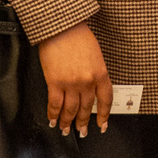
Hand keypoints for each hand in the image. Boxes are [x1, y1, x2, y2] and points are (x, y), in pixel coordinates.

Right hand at [37, 22, 111, 137]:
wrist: (61, 25)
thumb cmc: (77, 34)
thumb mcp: (95, 54)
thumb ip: (95, 72)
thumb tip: (90, 88)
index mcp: (100, 73)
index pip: (105, 100)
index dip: (104, 116)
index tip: (102, 125)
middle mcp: (88, 81)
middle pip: (87, 108)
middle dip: (83, 122)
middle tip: (81, 131)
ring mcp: (71, 83)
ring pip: (71, 110)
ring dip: (67, 122)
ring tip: (65, 128)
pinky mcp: (55, 82)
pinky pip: (55, 104)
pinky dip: (53, 114)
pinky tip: (52, 119)